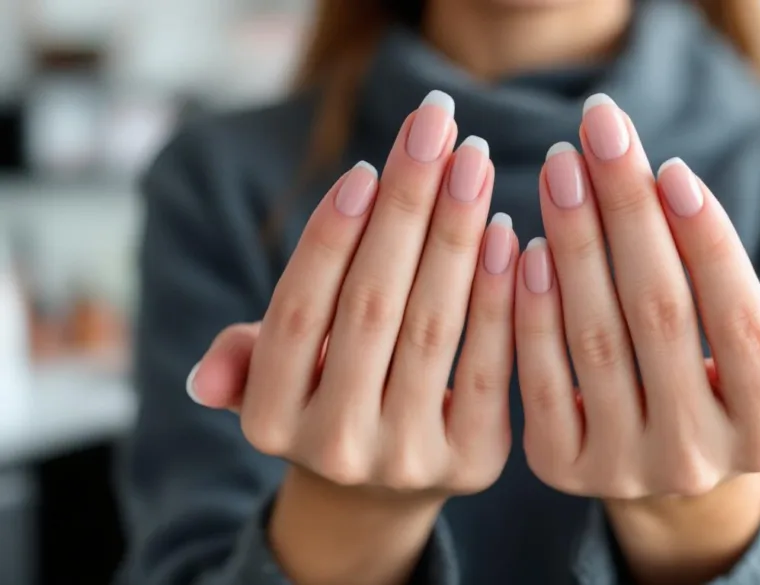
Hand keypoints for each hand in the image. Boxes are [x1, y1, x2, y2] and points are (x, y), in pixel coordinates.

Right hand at [187, 92, 518, 584]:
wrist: (383, 488)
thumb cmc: (326, 398)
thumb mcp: (272, 384)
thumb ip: (243, 363)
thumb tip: (205, 380)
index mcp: (268, 422)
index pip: (295, 314)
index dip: (330, 236)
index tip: (367, 167)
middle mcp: (335, 448)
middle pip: (370, 307)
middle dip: (407, 207)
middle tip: (436, 127)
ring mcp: (408, 459)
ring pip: (431, 326)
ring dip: (455, 233)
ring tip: (473, 163)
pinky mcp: (474, 460)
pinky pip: (488, 361)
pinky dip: (497, 293)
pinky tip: (506, 231)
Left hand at [515, 95, 759, 582]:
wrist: (656, 473)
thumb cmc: (717, 393)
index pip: (741, 323)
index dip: (708, 242)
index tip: (670, 168)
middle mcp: (696, 458)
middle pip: (662, 315)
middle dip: (627, 211)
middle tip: (599, 132)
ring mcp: (623, 467)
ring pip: (596, 338)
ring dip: (576, 243)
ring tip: (561, 170)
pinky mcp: (560, 467)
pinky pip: (542, 376)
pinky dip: (534, 308)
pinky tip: (527, 245)